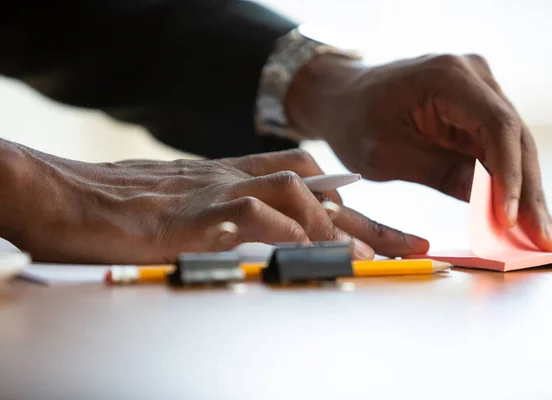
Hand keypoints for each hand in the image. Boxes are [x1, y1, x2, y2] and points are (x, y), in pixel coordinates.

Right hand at [0, 142, 428, 263]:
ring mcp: (215, 192)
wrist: (59, 193)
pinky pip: (258, 220)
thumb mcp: (174, 202)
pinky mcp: (195, 214)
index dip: (344, 197)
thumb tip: (245, 232)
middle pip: (317, 190)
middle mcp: (229, 178)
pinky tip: (319, 255)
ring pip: (297, 197)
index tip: (376, 218)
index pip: (300, 178)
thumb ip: (213, 210)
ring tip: (378, 257)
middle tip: (413, 244)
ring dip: (340, 228)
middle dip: (369, 218)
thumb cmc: (111, 203)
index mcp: (225, 176)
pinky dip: (294, 237)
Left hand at [287, 53, 551, 251]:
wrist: (342, 97)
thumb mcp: (387, 153)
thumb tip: (489, 203)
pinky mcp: (474, 112)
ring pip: (513, 147)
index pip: (496, 126)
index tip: (510, 217)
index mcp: (447, 77)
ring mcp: (478, 92)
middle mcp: (472, 77)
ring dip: (525, 192)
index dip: (509, 175)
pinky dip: (506, 183)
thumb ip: (440, 172)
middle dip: (528, 192)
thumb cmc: (354, 120)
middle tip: (544, 239)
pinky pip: (498, 150)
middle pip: (515, 138)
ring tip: (541, 236)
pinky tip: (521, 216)